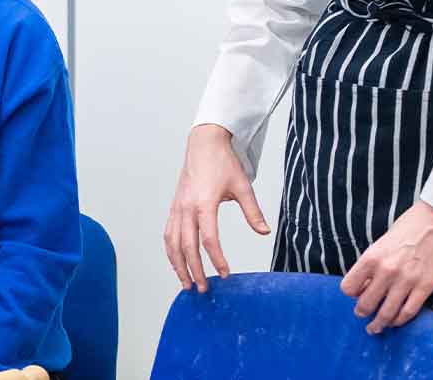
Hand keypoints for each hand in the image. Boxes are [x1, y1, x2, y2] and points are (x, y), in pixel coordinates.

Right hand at [164, 124, 270, 292]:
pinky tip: (177, 261)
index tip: (225, 274)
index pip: (209, 239)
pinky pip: (168, 233)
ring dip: (178, 265)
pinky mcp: (174, 206)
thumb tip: (264, 232)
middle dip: (194, 270)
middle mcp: (186, 208)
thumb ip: (253, 212)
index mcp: (204, 203)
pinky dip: (171, 250)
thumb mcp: (243, 186)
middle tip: (203, 289)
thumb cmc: (223, 162)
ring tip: (186, 283)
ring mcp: (177, 207)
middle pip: (187, 247)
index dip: (217, 260)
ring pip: (172, 243)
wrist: (204, 143)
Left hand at [340, 199, 432, 333]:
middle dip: (362, 312)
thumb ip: (372, 263)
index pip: (349, 287)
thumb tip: (365, 283)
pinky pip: (408, 311)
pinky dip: (400, 319)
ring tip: (376, 327)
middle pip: (366, 304)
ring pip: (387, 313)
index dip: (351, 293)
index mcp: (372, 257)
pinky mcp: (425, 286)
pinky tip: (396, 321)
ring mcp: (406, 280)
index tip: (355, 294)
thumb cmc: (409, 226)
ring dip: (379, 323)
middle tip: (363, 316)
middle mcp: (386, 271)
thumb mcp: (382, 242)